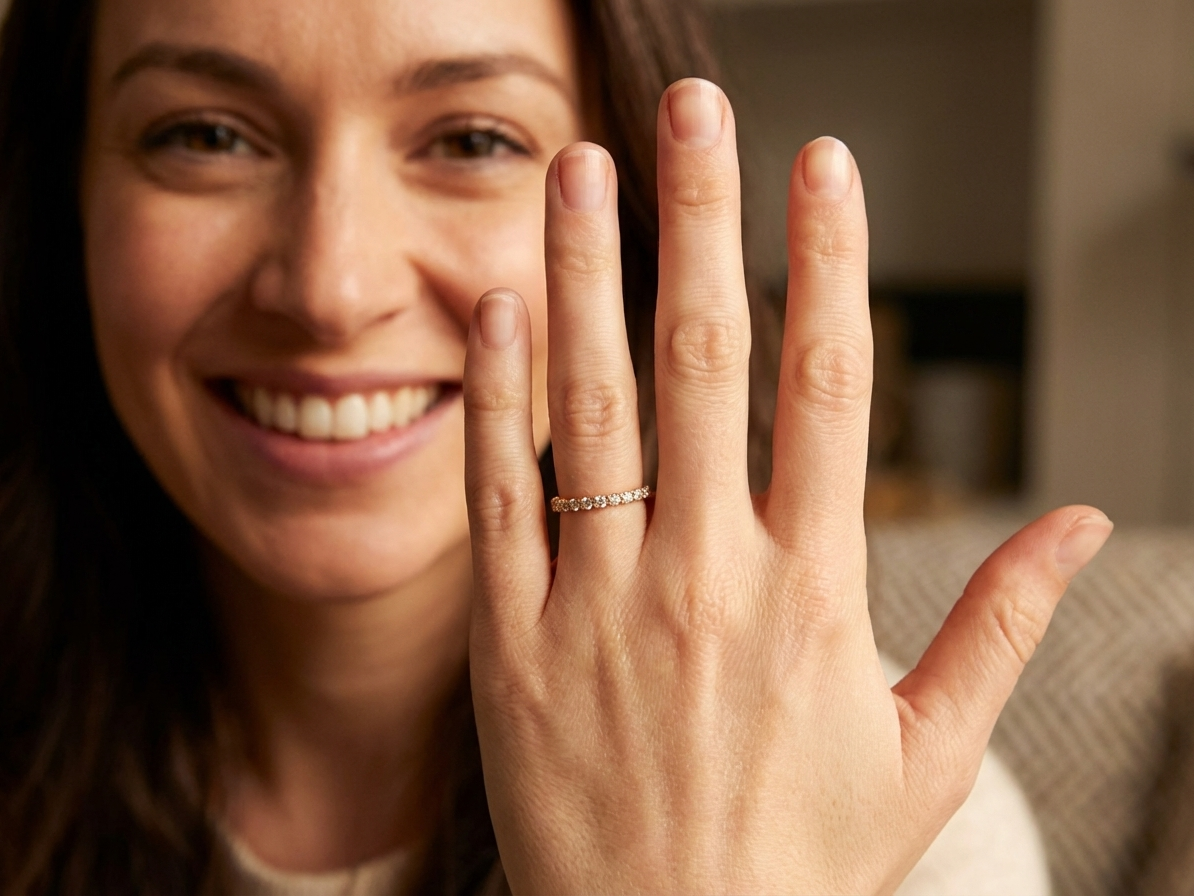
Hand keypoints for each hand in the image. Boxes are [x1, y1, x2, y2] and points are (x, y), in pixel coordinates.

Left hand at [463, 78, 1111, 894]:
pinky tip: (500, 303)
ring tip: (580, 168)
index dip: (830, 262)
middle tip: (694, 108)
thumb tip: (1082, 522)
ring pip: (590, 405)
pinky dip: (498, 394)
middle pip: (704, 360)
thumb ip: (1002, 626)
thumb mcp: (927, 754)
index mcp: (811, 592)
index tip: (825, 167)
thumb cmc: (799, 859)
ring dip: (587, 273)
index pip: (828, 387)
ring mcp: (596, 601)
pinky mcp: (512, 639)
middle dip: (702, 219)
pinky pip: (500, 495)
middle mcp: (701, 575)